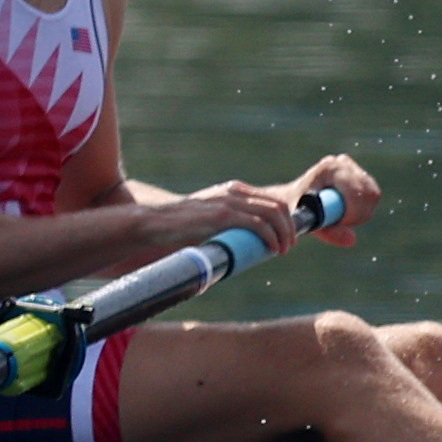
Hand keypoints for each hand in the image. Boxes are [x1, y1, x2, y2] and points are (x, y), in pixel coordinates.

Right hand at [154, 178, 299, 252]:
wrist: (153, 223)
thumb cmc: (180, 227)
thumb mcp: (210, 219)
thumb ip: (228, 224)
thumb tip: (245, 244)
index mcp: (233, 191)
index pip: (270, 200)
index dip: (285, 218)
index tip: (287, 236)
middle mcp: (233, 192)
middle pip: (277, 205)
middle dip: (289, 226)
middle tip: (289, 245)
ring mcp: (228, 202)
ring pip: (272, 213)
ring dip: (283, 233)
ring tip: (283, 250)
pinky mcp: (222, 215)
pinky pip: (258, 224)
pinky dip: (271, 237)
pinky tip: (272, 248)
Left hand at [280, 153, 381, 243]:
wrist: (293, 198)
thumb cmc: (296, 209)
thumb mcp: (309, 222)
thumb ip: (330, 233)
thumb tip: (353, 240)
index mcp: (329, 168)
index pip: (357, 192)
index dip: (353, 213)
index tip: (339, 222)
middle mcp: (343, 163)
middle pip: (369, 194)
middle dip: (358, 214)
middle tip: (341, 223)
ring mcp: (353, 167)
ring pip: (373, 196)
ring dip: (362, 213)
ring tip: (342, 218)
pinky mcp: (361, 174)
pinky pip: (374, 195)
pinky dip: (365, 209)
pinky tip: (349, 211)